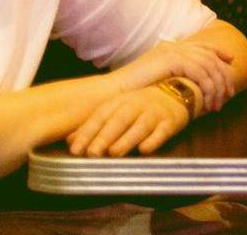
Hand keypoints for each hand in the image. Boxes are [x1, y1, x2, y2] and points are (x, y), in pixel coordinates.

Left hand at [66, 85, 188, 156]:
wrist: (175, 92)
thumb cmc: (140, 105)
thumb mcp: (117, 109)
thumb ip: (94, 125)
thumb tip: (70, 140)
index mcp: (119, 101)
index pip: (100, 116)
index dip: (87, 131)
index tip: (75, 148)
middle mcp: (136, 105)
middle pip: (119, 120)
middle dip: (104, 136)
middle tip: (92, 153)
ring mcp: (154, 113)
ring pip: (140, 126)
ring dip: (127, 139)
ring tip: (114, 153)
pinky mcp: (170, 121)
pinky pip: (162, 131)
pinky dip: (154, 140)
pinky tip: (145, 149)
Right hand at [112, 38, 235, 112]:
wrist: (114, 92)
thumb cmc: (131, 92)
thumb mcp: (156, 81)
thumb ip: (172, 78)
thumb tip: (189, 86)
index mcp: (170, 48)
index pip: (201, 46)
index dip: (219, 52)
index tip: (230, 63)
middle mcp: (173, 46)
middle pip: (209, 55)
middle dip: (223, 74)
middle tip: (229, 93)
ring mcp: (173, 51)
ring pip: (208, 65)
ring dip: (216, 86)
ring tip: (217, 104)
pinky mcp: (172, 60)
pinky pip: (200, 73)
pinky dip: (208, 88)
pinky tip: (207, 102)